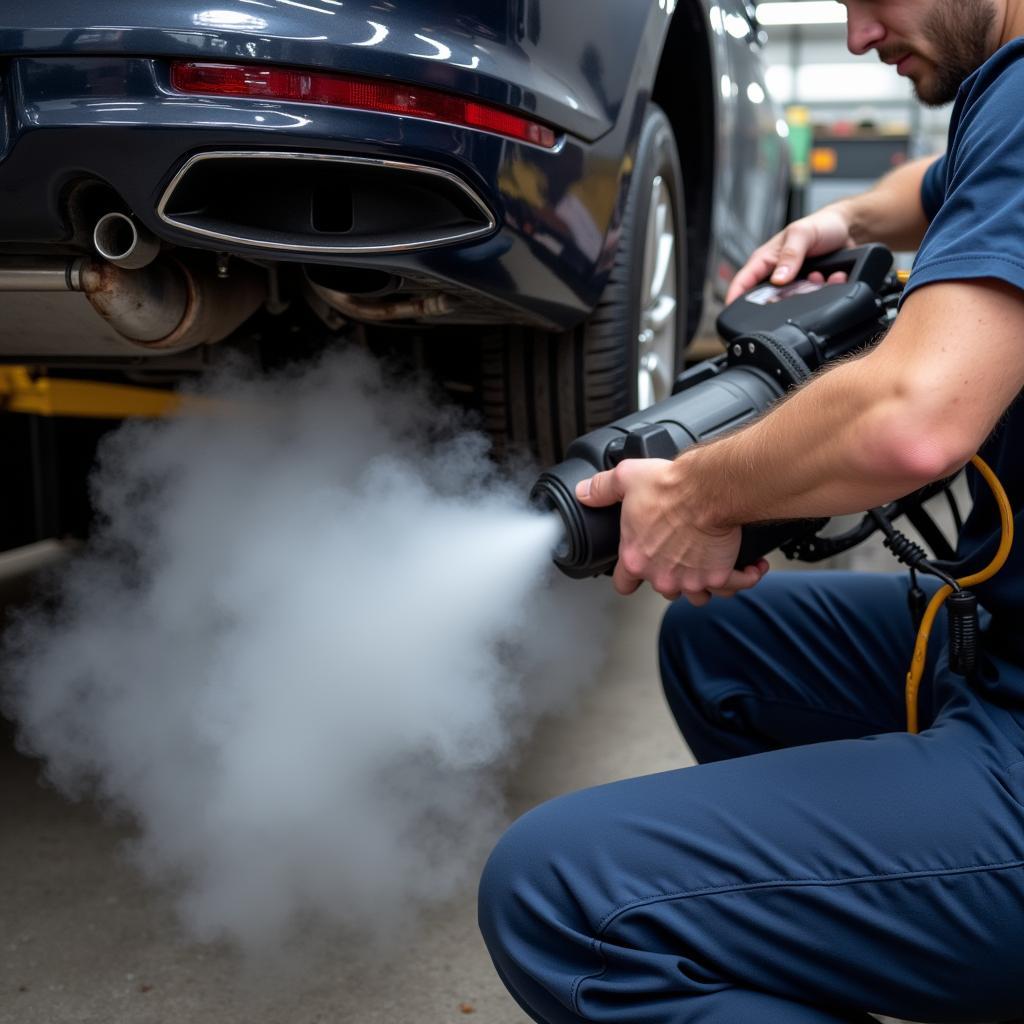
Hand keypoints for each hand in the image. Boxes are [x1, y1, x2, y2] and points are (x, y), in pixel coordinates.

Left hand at [575, 458, 768, 603]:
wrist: (708, 488)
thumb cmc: (670, 485)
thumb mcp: (626, 479)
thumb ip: (602, 488)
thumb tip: (584, 492)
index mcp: (636, 558)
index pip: (624, 585)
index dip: (631, 578)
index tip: (640, 569)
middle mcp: (663, 575)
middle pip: (665, 589)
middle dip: (673, 574)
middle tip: (683, 553)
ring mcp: (692, 580)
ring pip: (698, 594)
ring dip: (705, 581)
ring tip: (712, 561)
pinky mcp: (720, 576)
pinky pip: (736, 585)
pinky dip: (745, 576)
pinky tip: (750, 565)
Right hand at [725, 205, 855, 303]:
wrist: (849, 229)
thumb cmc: (821, 225)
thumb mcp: (802, 234)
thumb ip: (790, 255)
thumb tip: (778, 279)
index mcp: (765, 260)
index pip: (743, 282)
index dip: (734, 299)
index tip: (733, 314)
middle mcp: (775, 274)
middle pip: (767, 300)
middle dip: (783, 299)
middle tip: (799, 288)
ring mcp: (792, 284)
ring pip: (792, 303)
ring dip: (809, 293)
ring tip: (820, 275)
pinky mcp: (809, 290)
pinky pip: (813, 300)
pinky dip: (825, 291)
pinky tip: (832, 277)